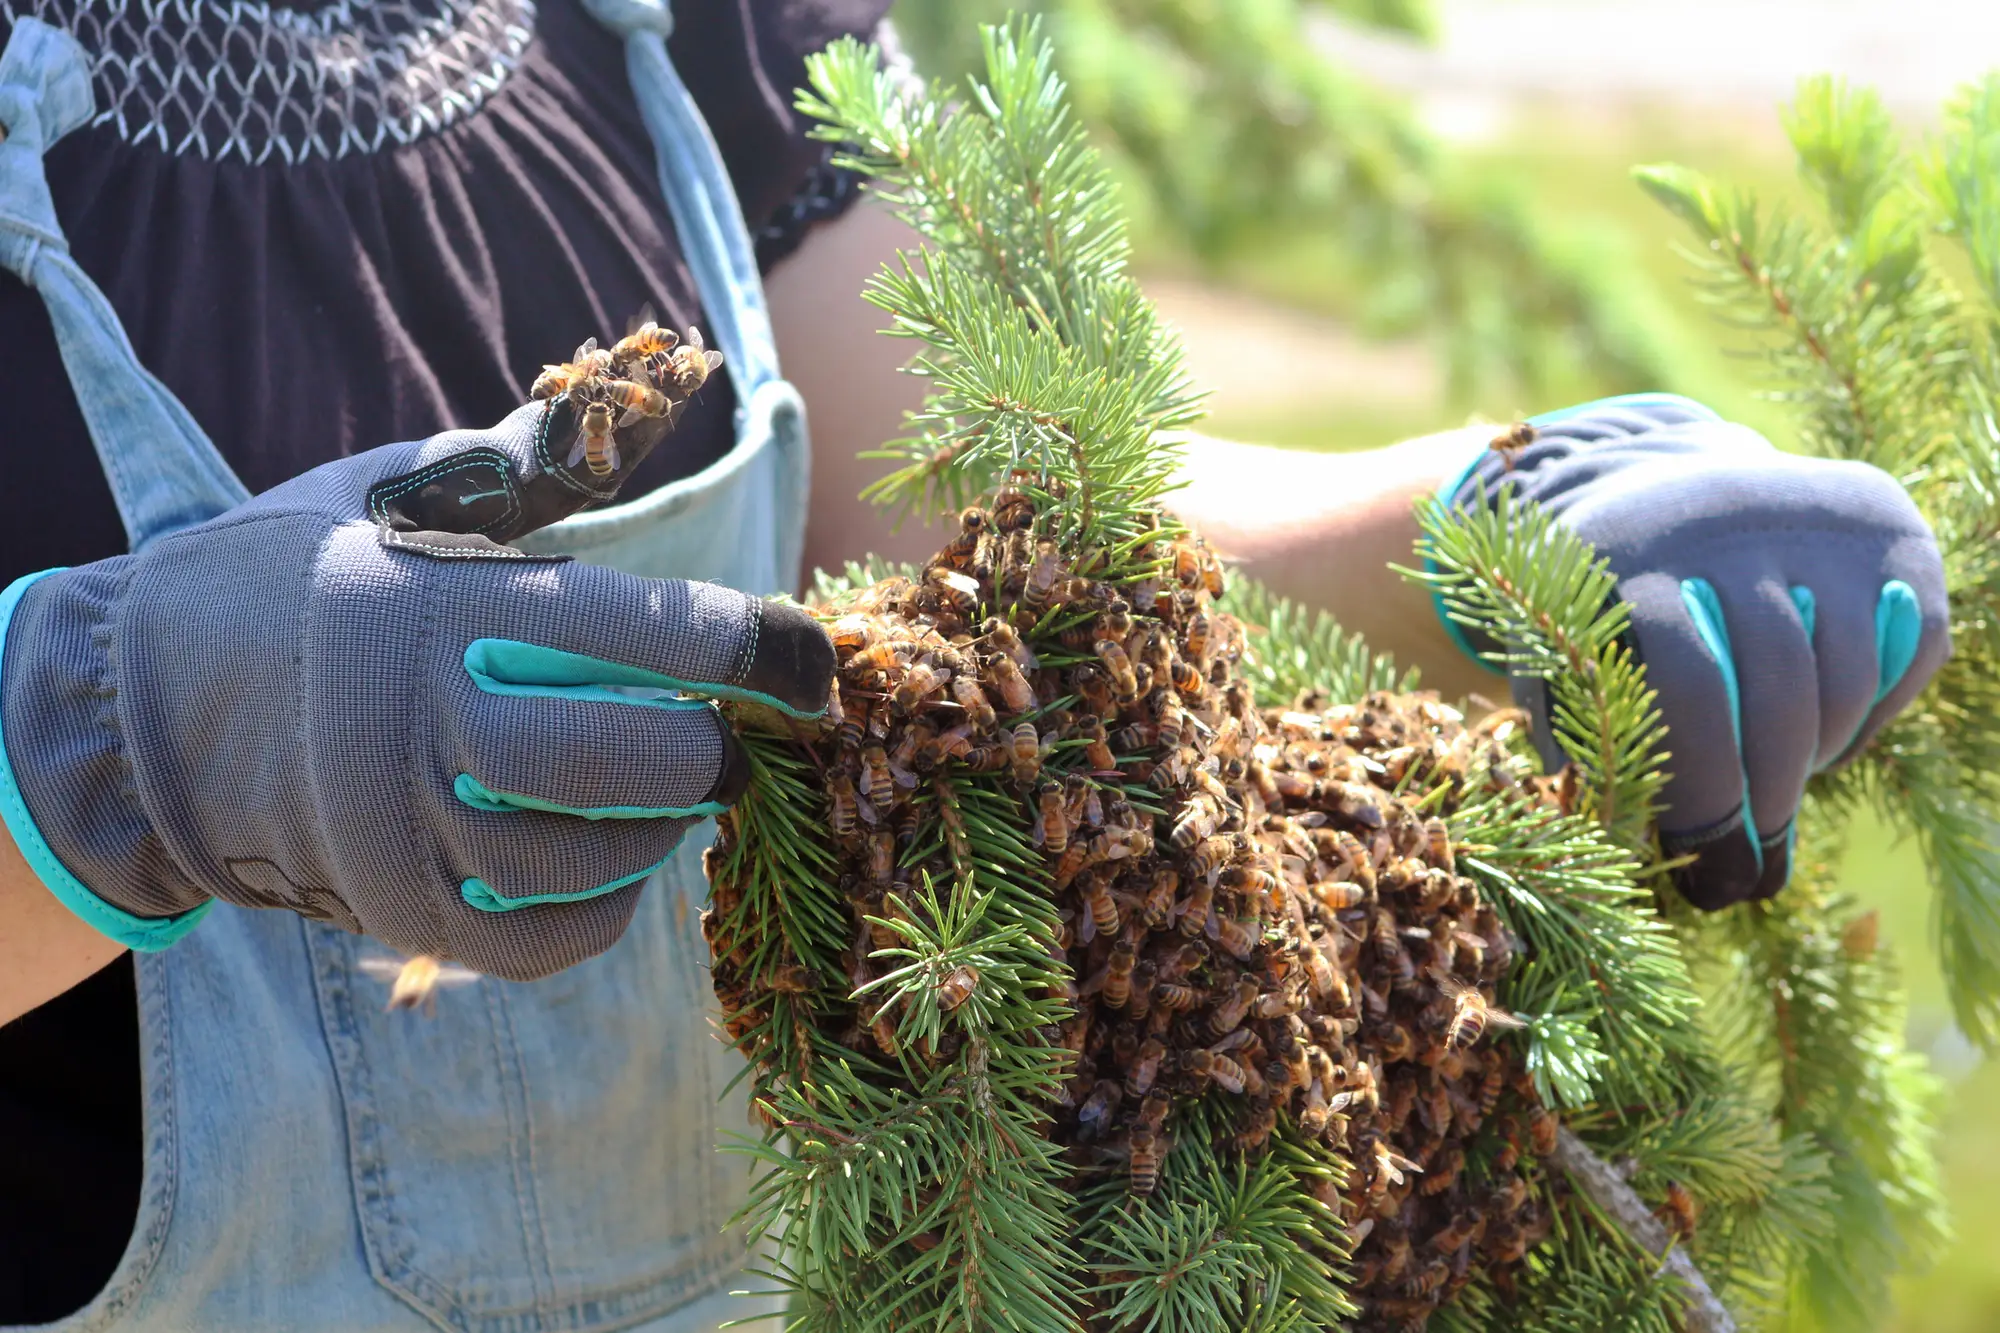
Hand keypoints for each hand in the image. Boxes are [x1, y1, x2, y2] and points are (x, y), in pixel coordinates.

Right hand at [0, 399, 832, 979]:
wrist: (145, 707)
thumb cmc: (294, 579)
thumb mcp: (393, 493)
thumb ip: (522, 466)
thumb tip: (640, 394)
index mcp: (442, 608)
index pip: (652, 633)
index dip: (760, 648)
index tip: (810, 662)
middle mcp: (428, 728)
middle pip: (644, 759)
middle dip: (709, 745)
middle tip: (714, 728)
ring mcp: (411, 835)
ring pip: (607, 854)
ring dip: (661, 820)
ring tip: (655, 782)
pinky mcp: (403, 913)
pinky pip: (554, 935)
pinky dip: (606, 900)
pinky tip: (604, 852)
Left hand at [1445, 394, 1948, 907]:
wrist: (1670, 493)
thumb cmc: (1605, 611)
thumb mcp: (1564, 657)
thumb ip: (1583, 743)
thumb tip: (1630, 848)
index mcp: (1621, 551)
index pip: (1688, 682)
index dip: (1703, 786)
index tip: (1707, 858)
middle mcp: (1720, 516)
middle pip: (1778, 686)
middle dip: (1770, 792)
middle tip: (1753, 857)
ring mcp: (1811, 514)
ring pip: (1846, 677)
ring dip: (1816, 756)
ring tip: (1774, 785)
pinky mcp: (1887, 525)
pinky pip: (1911, 650)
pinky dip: (1875, 714)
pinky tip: (1822, 734)